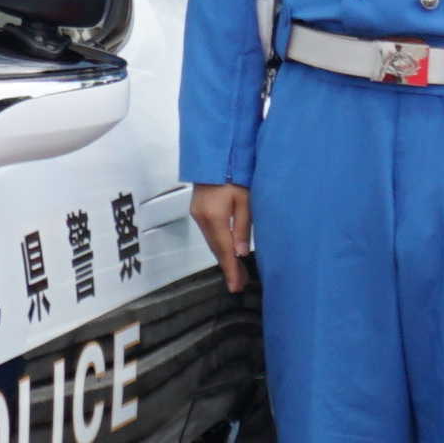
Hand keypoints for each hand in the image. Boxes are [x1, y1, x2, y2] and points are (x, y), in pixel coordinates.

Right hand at [187, 182, 255, 296]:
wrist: (215, 156)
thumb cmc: (234, 173)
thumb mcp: (245, 200)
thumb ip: (242, 227)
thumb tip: (240, 252)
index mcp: (214, 217)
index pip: (224, 250)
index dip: (231, 269)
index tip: (235, 285)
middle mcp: (202, 218)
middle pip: (216, 249)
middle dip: (228, 267)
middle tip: (237, 284)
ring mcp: (198, 214)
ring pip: (212, 242)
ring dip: (224, 257)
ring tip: (236, 272)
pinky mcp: (198, 211)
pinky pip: (209, 234)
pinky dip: (218, 246)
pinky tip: (227, 251)